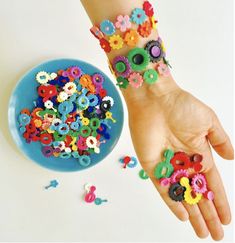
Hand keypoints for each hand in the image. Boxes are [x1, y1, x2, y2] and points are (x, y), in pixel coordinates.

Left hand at [124, 82, 233, 240]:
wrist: (155, 99)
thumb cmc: (182, 106)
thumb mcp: (209, 122)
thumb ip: (221, 141)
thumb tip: (232, 159)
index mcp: (199, 153)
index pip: (212, 183)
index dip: (221, 201)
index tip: (228, 219)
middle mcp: (184, 162)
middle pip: (198, 194)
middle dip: (208, 214)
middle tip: (216, 235)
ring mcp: (168, 165)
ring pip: (182, 195)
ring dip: (192, 213)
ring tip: (201, 233)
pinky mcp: (152, 165)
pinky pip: (163, 188)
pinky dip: (172, 202)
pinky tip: (183, 217)